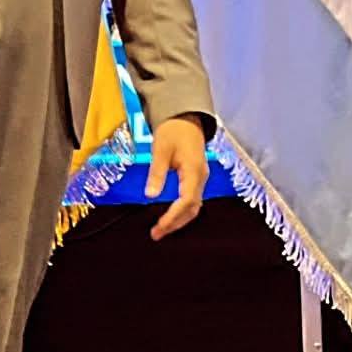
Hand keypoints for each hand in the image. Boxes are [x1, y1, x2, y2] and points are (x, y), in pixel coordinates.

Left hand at [145, 114, 208, 240]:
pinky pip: (192, 199)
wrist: (185, 118)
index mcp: (194, 171)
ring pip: (194, 206)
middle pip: (192, 208)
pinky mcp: (197, 177)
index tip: (160, 226)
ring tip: (162, 229)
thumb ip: (157, 173)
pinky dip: (182, 210)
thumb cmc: (172, 131)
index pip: (187, 201)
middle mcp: (201, 178)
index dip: (174, 216)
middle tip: (157, 234)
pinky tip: (171, 215)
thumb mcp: (160, 149)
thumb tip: (149, 195)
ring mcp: (201, 178)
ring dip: (179, 219)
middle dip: (175, 223)